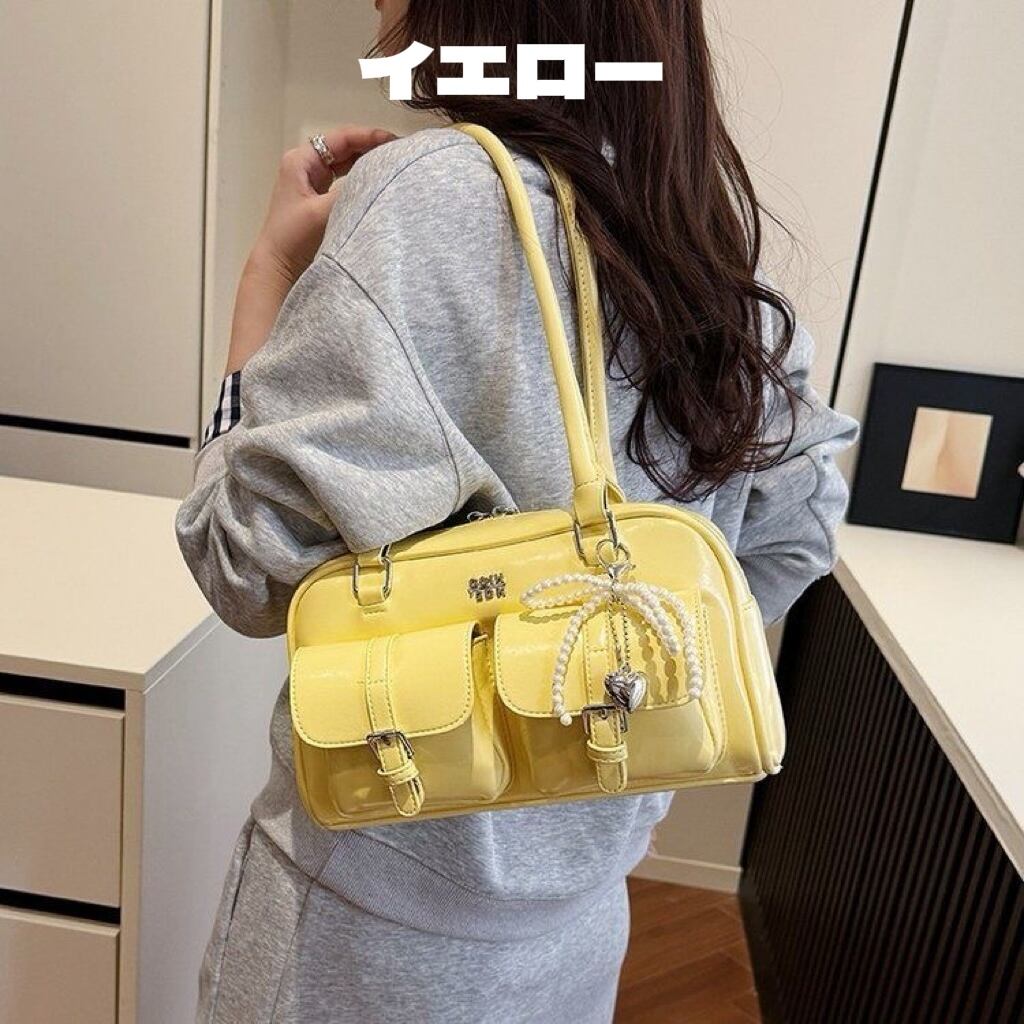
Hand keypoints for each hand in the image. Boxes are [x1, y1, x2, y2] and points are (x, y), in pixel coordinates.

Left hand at [225, 125, 397, 374]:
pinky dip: (364, 183)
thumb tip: (385, 178)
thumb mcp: (324, 211)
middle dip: (373, 149)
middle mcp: (307, 168)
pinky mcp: (320, 204)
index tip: (396, 142)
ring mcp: (313, 186)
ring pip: (348, 166)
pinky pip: (347, 185)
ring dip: (369, 165)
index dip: (369, 136)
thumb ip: (352, 192)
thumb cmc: (294, 238)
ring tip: (395, 168)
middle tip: (401, 154)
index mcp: (302, 161)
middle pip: (346, 150)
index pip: (341, 138)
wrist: (278, 271)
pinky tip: (381, 188)